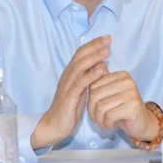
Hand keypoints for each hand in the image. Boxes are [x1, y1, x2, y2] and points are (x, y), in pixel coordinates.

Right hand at [31, 35, 110, 149]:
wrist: (55, 125)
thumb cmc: (69, 107)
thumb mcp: (81, 90)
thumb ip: (89, 77)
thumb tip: (101, 64)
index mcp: (70, 73)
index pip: (81, 53)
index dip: (93, 44)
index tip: (106, 38)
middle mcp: (68, 76)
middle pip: (80, 56)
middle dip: (95, 46)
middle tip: (108, 39)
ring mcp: (67, 86)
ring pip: (80, 67)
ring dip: (94, 58)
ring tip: (106, 51)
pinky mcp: (68, 98)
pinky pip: (79, 84)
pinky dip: (90, 76)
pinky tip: (100, 71)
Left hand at [87, 71, 158, 140]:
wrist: (143, 123)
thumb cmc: (124, 108)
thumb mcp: (112, 93)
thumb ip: (103, 80)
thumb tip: (93, 64)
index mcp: (121, 75)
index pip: (94, 85)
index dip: (89, 100)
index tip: (94, 110)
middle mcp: (127, 81)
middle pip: (95, 96)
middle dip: (92, 111)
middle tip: (96, 120)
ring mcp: (131, 93)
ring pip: (101, 107)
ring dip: (99, 119)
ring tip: (103, 124)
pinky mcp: (133, 106)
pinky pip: (110, 116)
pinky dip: (107, 123)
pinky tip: (111, 125)